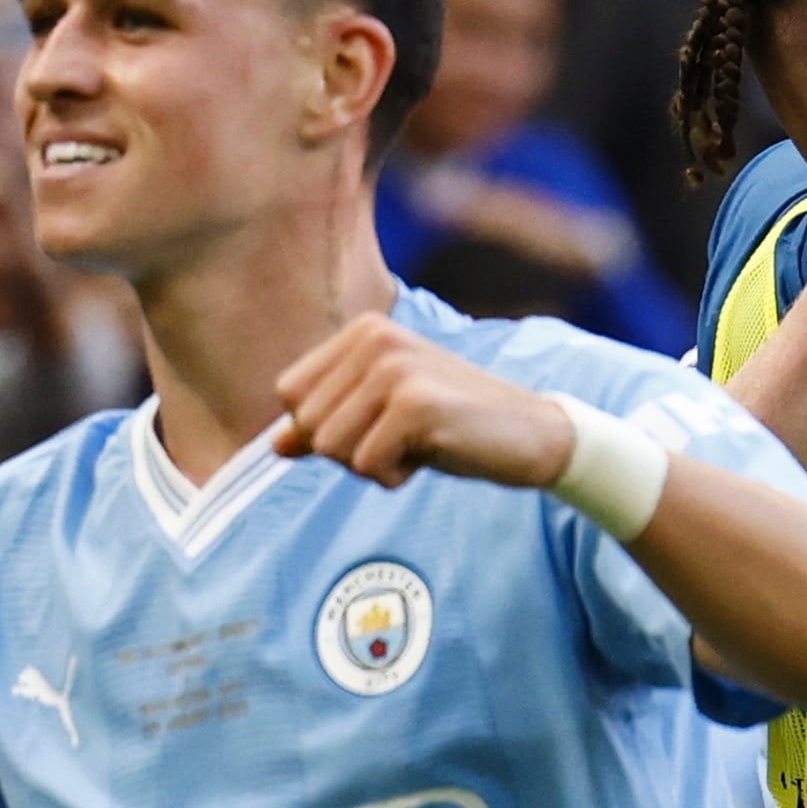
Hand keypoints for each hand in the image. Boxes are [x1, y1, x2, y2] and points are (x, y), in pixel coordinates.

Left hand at [271, 315, 578, 490]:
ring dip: (370, 465)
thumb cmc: (454, 424)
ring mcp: (396, 369)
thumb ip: (330, 423)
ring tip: (415, 446)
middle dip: (347, 451)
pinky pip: (367, 465)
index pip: (290, 393)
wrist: (530, 433)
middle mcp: (376, 339)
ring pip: (330, 447)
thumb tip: (275, 446)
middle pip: (308, 424)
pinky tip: (431, 455)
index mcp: (364, 331)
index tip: (375, 425)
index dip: (323, 427)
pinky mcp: (416, 405)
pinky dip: (394, 476)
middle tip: (401, 440)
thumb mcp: (384, 416)